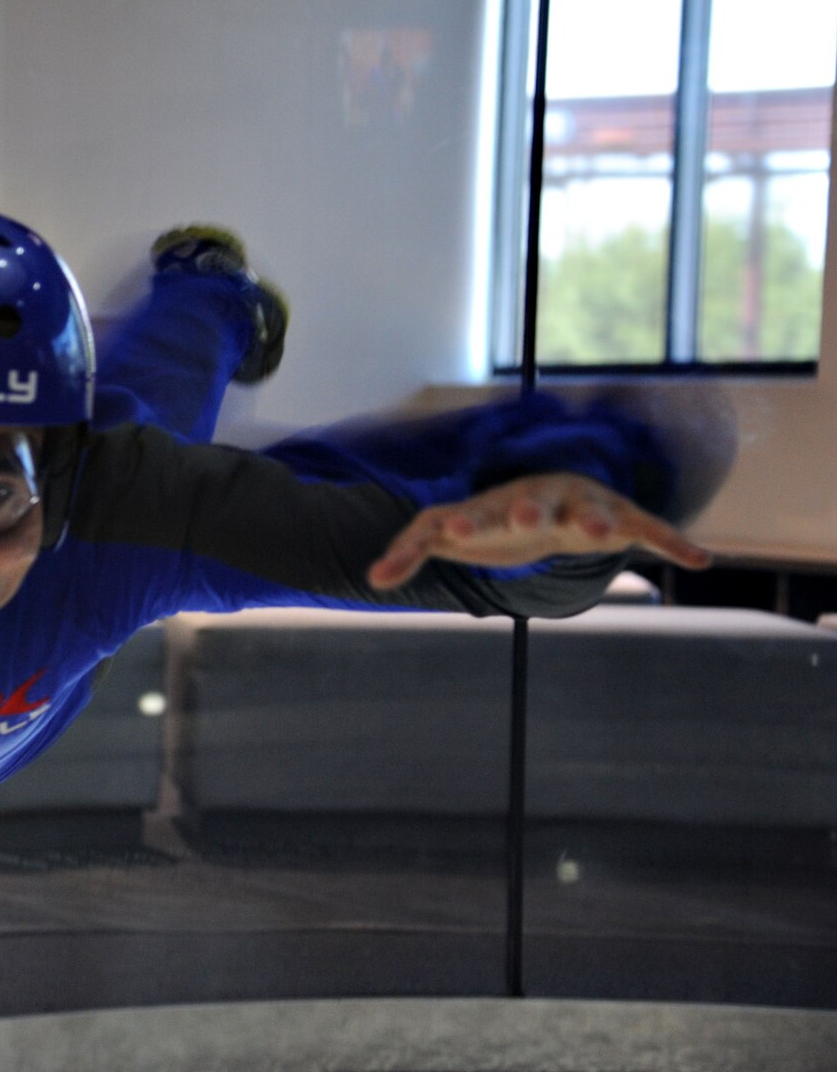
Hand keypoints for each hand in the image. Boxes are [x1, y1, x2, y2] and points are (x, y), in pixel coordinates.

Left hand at [368, 471, 710, 590]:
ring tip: (611, 536)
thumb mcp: (445, 534)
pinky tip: (701, 561)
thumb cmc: (489, 519)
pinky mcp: (617, 516)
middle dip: (530, 512)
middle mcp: (539, 501)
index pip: (476, 515)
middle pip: (533, 504)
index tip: (453, 531)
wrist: (542, 493)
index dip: (465, 523)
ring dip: (601, 523)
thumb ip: (410, 551)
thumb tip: (370, 579)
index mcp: (494, 508)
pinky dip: (672, 542)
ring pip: (592, 511)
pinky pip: (648, 529)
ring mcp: (581, 506)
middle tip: (527, 522)